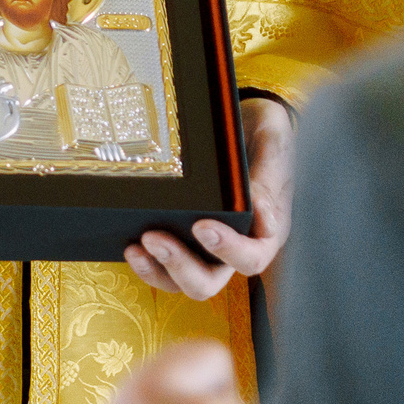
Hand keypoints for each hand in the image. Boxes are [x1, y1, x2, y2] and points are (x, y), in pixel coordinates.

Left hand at [125, 95, 290, 299]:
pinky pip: (163, 266)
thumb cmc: (263, 131)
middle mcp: (234, 248)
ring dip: (157, 270)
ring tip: (137, 246)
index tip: (202, 227)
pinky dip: (147, 263)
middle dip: (180, 266)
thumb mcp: (272, 142)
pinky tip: (131, 246)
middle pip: (209, 281)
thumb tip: (265, 221)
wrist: (243, 122)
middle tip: (154, 237)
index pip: (251, 258)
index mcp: (263, 232)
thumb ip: (268, 177)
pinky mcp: (183, 240)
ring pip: (181, 281)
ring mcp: (206, 249)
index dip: (228, 251)